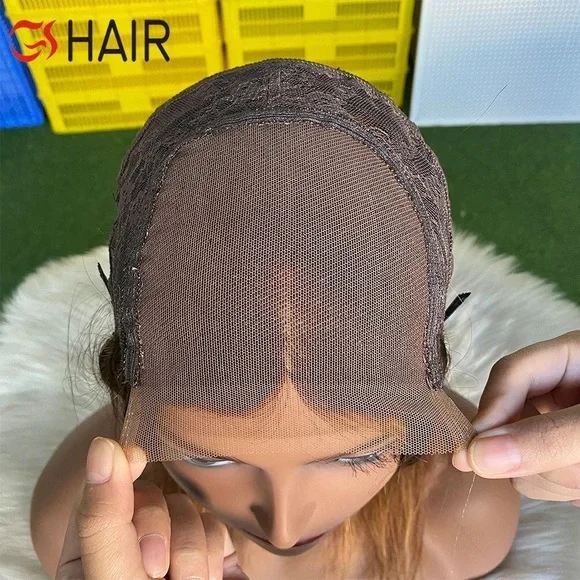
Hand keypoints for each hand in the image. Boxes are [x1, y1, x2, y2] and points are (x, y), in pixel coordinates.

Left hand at [55, 437, 247, 579]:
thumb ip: (105, 518)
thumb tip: (104, 445)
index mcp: (90, 548)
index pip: (109, 483)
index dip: (123, 477)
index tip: (135, 464)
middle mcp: (131, 542)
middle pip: (154, 496)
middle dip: (163, 534)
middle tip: (158, 575)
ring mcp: (171, 547)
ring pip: (190, 510)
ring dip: (194, 552)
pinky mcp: (206, 553)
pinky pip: (215, 525)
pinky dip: (216, 553)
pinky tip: (209, 578)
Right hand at [452, 330, 579, 506]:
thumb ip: (544, 439)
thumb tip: (472, 457)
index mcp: (568, 359)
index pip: (510, 371)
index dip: (492, 408)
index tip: (476, 450)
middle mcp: (556, 390)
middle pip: (509, 416)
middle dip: (533, 451)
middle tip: (571, 473)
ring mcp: (556, 424)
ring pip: (516, 452)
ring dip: (550, 475)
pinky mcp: (557, 454)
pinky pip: (533, 473)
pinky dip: (556, 485)